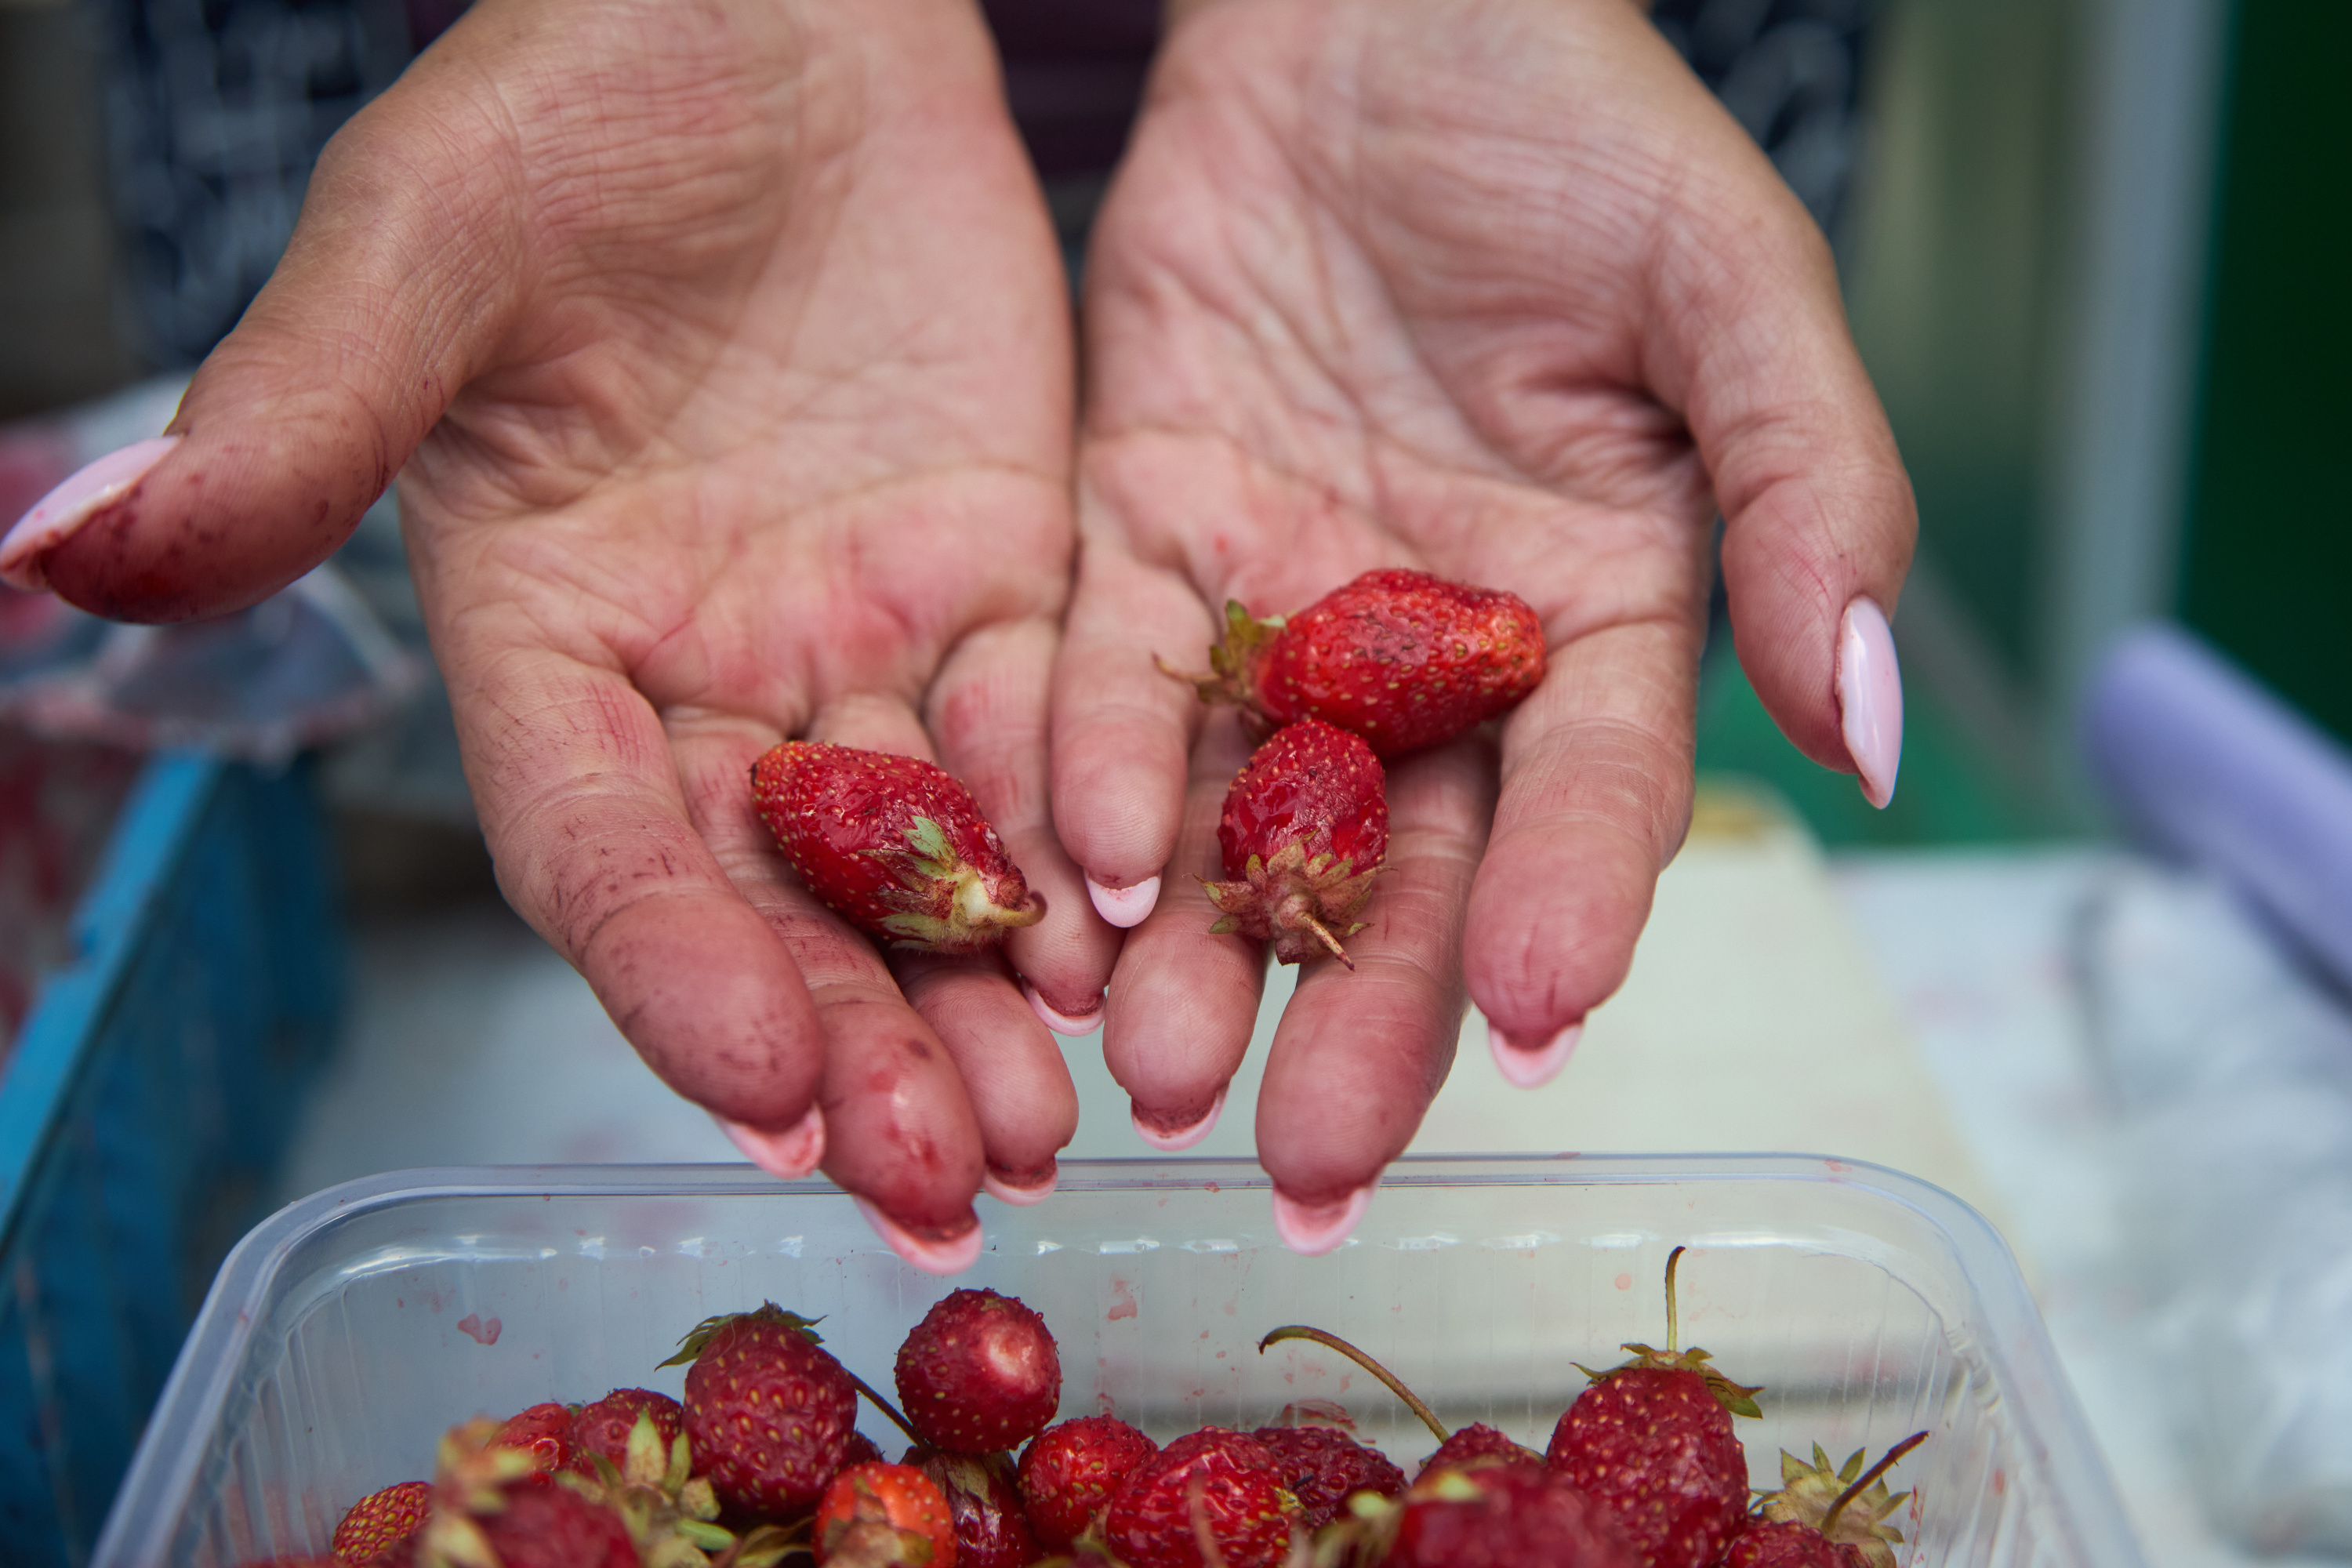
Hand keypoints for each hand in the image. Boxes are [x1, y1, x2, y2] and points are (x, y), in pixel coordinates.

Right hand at [2, 0, 1117, 1268]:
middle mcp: (704, 677)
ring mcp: (861, 640)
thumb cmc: (579, 93)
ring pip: (927, 855)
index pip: (596, 844)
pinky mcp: (1003, 580)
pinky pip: (1054, 731)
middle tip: (939, 1187)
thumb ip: (295, 423)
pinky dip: (1090, 840)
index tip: (759, 1093)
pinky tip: (1134, 944)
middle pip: (772, 899)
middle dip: (849, 1046)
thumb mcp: (425, 248)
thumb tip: (63, 558)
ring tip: (1050, 1119)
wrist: (780, 8)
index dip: (666, 971)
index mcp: (546, 637)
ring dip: (982, 996)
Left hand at [1053, 0, 1913, 1244]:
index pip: (1589, 801)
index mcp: (1598, 621)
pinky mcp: (1145, 545)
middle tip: (1308, 1158)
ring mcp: (1279, 615)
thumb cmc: (1579, 131)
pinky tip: (1078, 867)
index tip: (1538, 1021)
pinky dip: (1095, 768)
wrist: (1374, 9)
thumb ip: (1806, 494)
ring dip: (1199, 946)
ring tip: (1157, 1068)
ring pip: (1241, 816)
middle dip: (1359, 1014)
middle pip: (1401, 868)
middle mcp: (1434, 658)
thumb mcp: (1730, 291)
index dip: (1568, 910)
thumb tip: (1867, 726)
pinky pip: (1113, 681)